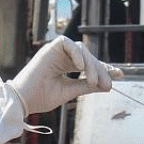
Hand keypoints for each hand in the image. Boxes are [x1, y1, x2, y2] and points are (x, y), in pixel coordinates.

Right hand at [6, 37, 121, 114]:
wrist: (24, 101)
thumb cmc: (42, 97)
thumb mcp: (70, 91)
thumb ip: (87, 86)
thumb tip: (107, 85)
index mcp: (67, 66)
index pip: (90, 63)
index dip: (105, 67)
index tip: (119, 74)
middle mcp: (63, 57)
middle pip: (89, 57)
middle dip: (100, 70)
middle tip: (107, 84)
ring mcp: (56, 52)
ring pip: (82, 50)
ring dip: (91, 65)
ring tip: (92, 81)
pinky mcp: (50, 48)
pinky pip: (68, 43)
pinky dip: (76, 54)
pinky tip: (80, 68)